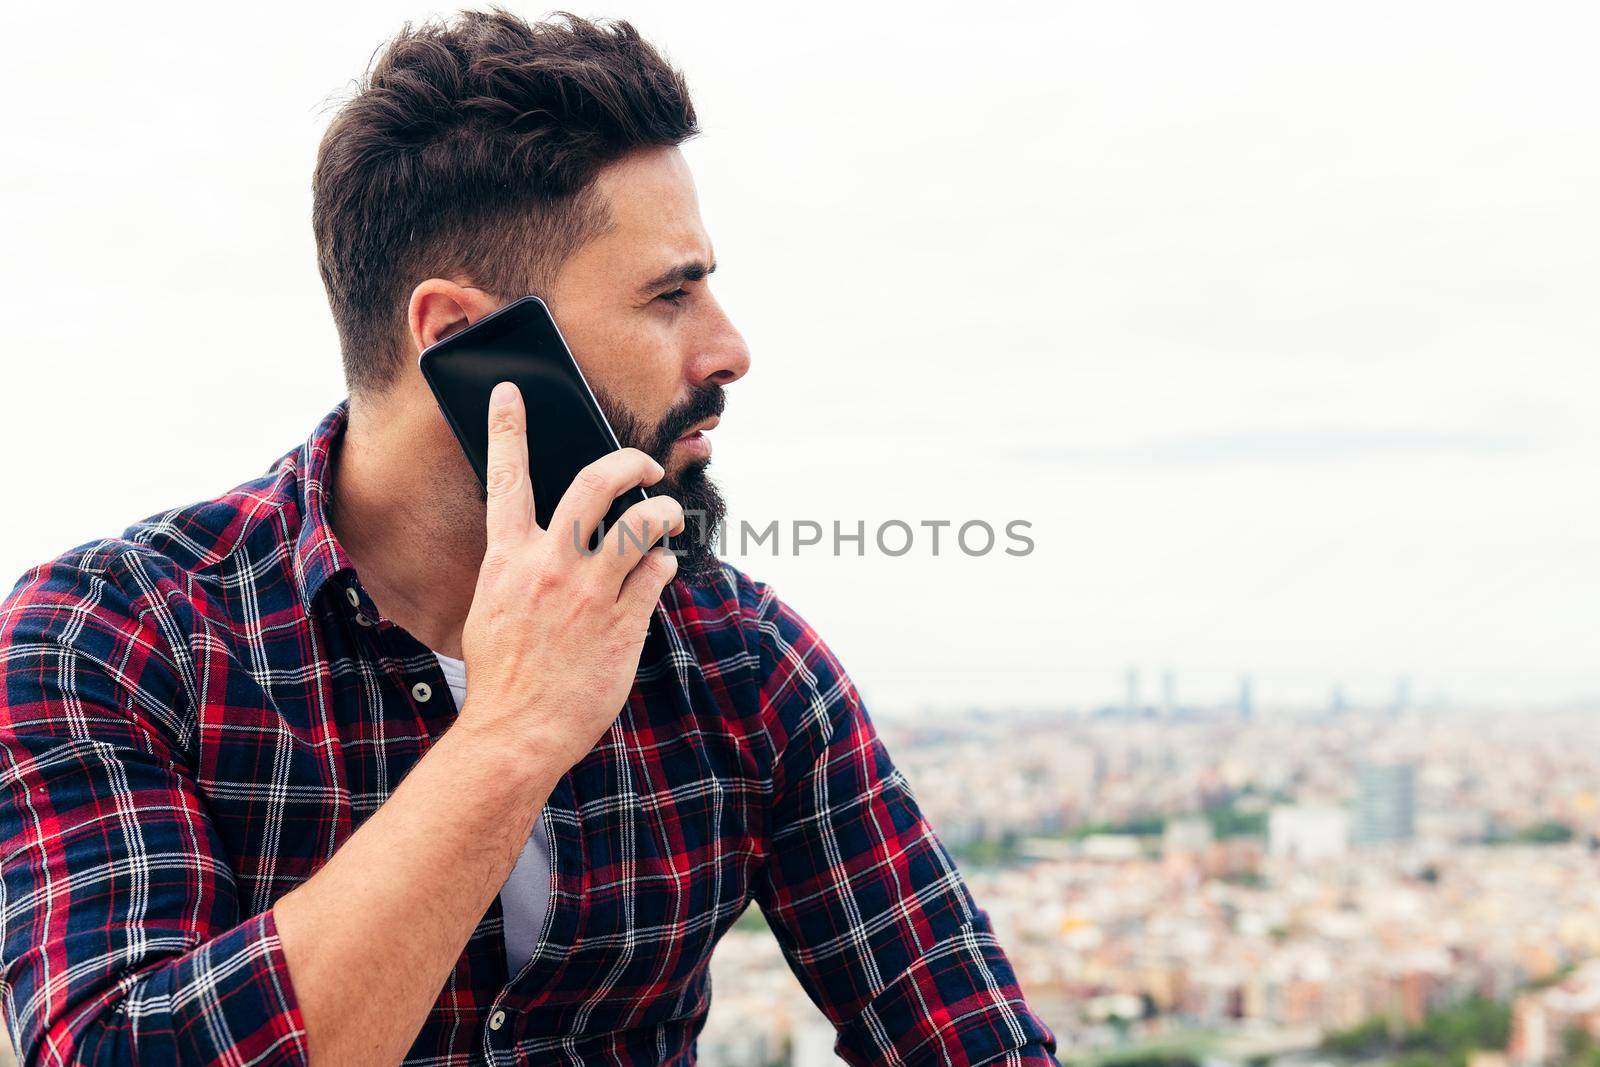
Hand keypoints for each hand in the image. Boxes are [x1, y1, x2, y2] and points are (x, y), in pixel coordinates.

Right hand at [455, 380, 684, 774]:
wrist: (517, 732)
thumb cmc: (504, 673)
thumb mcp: (492, 606)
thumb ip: (518, 566)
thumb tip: (543, 538)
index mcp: (508, 557)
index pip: (506, 476)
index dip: (508, 427)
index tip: (511, 392)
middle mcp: (551, 564)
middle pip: (598, 482)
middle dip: (630, 461)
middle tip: (646, 466)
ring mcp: (591, 591)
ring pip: (644, 523)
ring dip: (663, 513)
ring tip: (667, 518)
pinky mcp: (624, 620)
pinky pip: (658, 572)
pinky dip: (662, 566)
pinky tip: (656, 574)